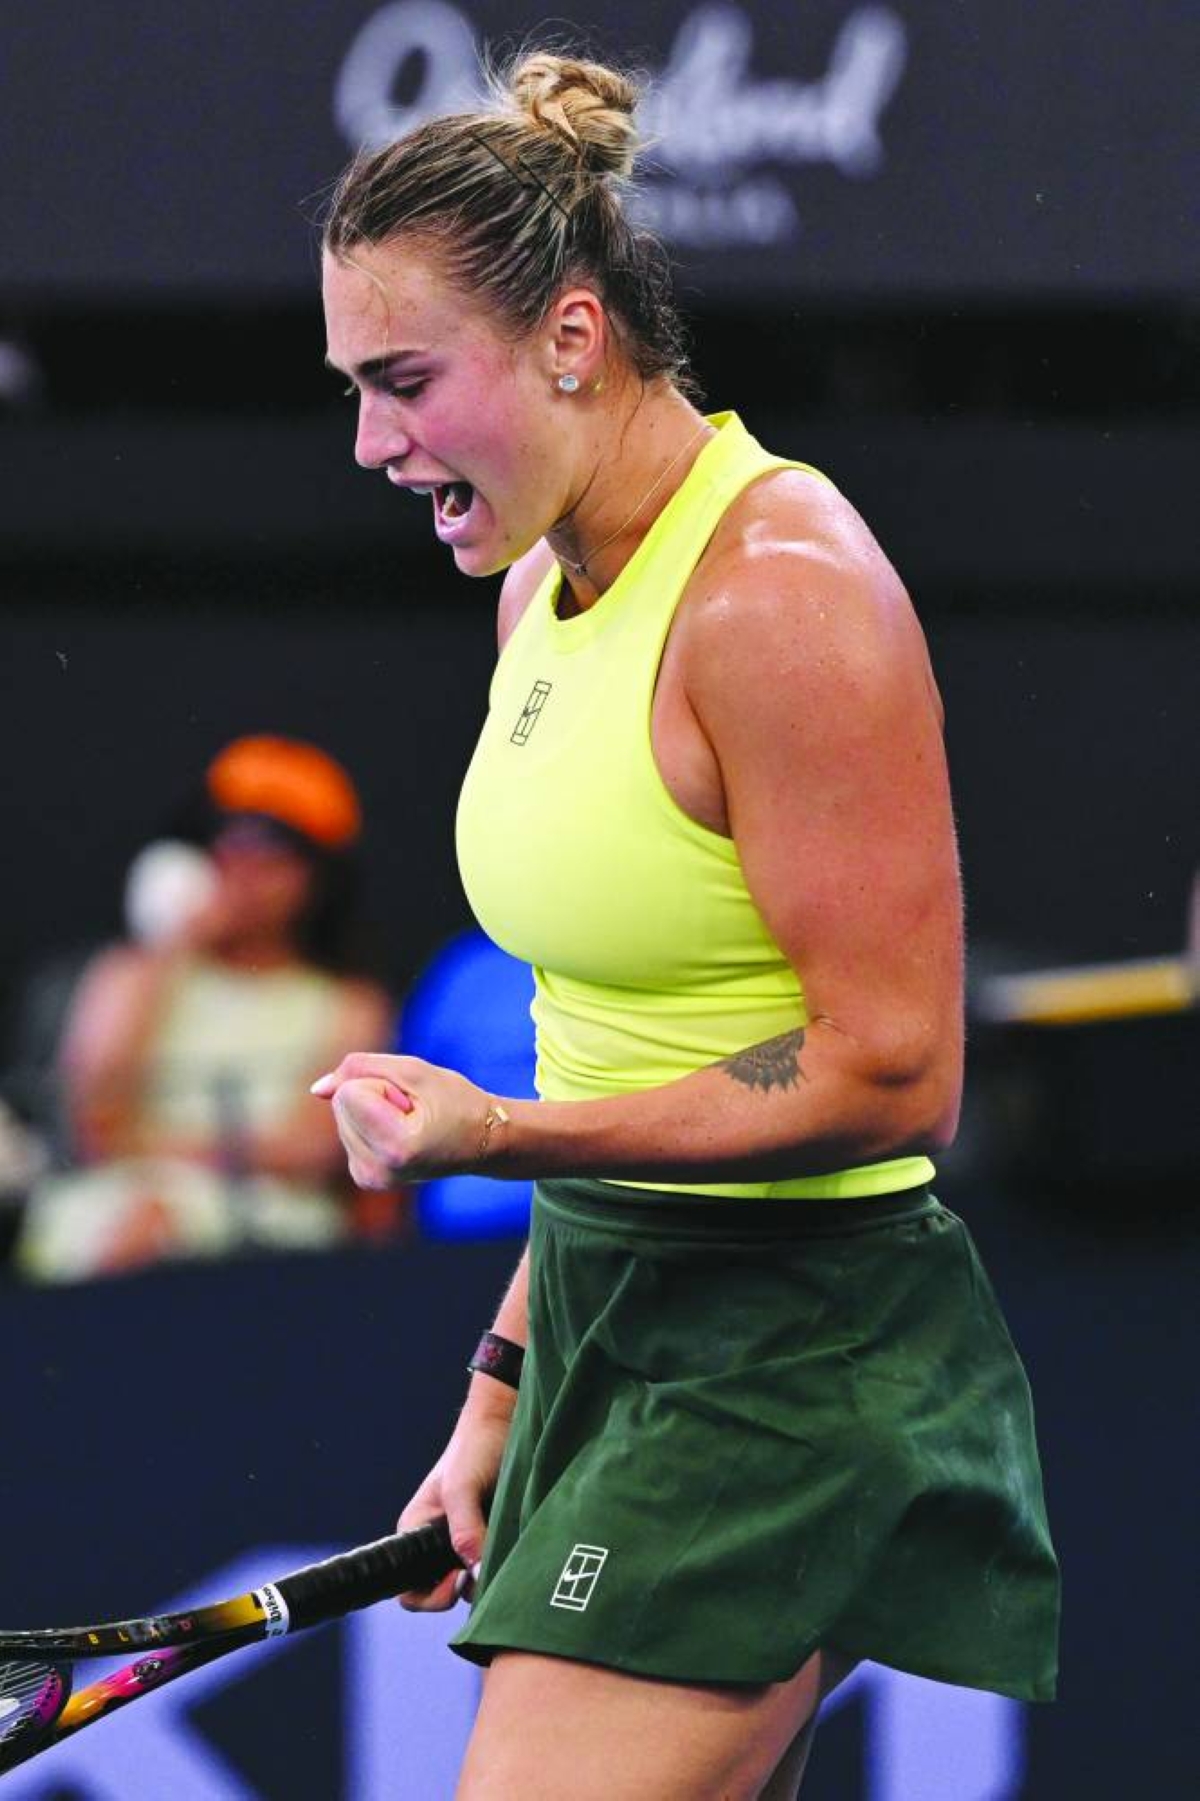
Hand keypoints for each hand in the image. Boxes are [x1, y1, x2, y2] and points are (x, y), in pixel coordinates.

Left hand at [310, 1052, 495, 1186]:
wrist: (483, 1142)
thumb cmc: (456, 1102)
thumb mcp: (413, 1070)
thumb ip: (359, 1068)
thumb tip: (317, 1090)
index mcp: (394, 1148)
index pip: (348, 1093)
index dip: (380, 1084)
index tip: (412, 1101)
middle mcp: (377, 1171)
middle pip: (342, 1104)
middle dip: (374, 1096)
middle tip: (414, 1111)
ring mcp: (369, 1179)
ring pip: (342, 1116)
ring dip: (372, 1111)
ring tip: (410, 1122)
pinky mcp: (365, 1178)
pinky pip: (347, 1130)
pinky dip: (369, 1125)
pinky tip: (400, 1134)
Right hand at [395, 1396, 514, 1611]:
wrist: (506, 1422)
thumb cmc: (473, 1448)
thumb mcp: (462, 1488)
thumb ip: (465, 1531)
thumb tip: (474, 1574)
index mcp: (415, 1532)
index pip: (408, 1590)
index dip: (429, 1596)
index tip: (456, 1581)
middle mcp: (436, 1543)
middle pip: (441, 1593)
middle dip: (462, 1590)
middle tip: (483, 1570)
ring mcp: (465, 1542)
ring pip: (471, 1582)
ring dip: (486, 1576)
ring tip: (502, 1551)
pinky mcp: (489, 1537)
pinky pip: (490, 1566)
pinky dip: (500, 1565)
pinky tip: (512, 1550)